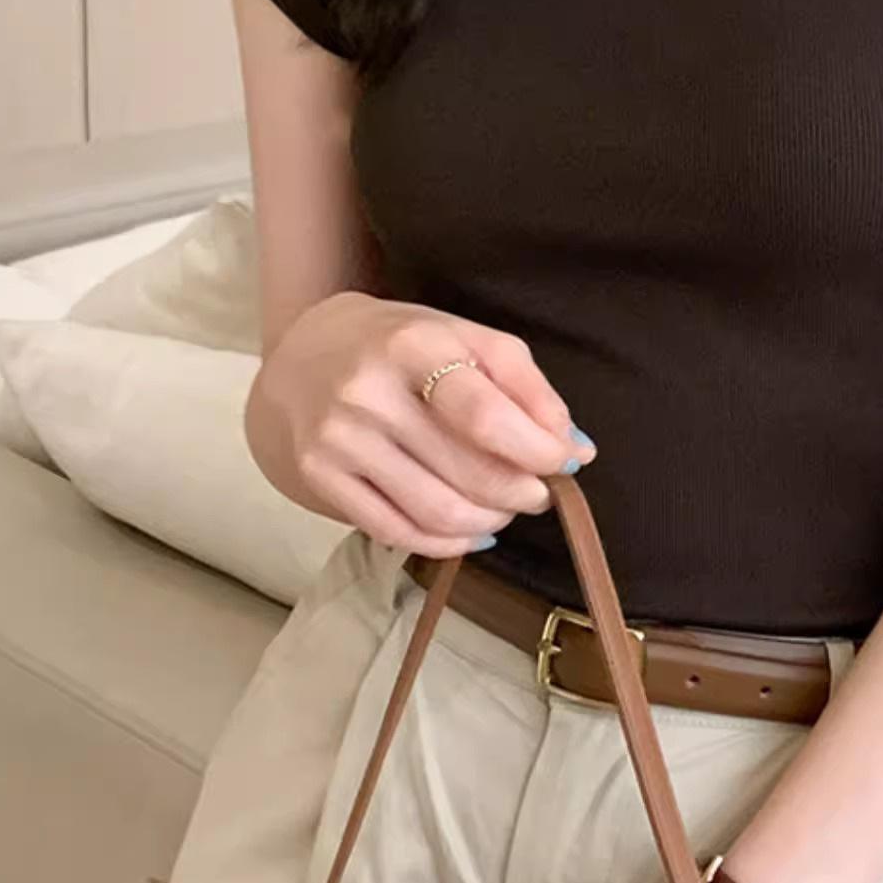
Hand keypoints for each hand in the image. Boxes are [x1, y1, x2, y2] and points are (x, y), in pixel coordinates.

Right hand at [245, 289, 594, 555]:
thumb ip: (528, 388)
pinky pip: (398, 532)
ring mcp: (338, 439)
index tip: (562, 462)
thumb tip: (576, 450)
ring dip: (490, 522)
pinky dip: (449, 542)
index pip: (485, 416)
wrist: (307, 354)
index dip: (537, 452)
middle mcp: (368, 392)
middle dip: (521, 494)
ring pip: (438, 512)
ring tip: (503, 509)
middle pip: (468, 473)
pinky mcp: (318, 476)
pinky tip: (470, 529)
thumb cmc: (406, 347)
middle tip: (536, 493)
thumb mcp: (469, 340)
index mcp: (413, 345)